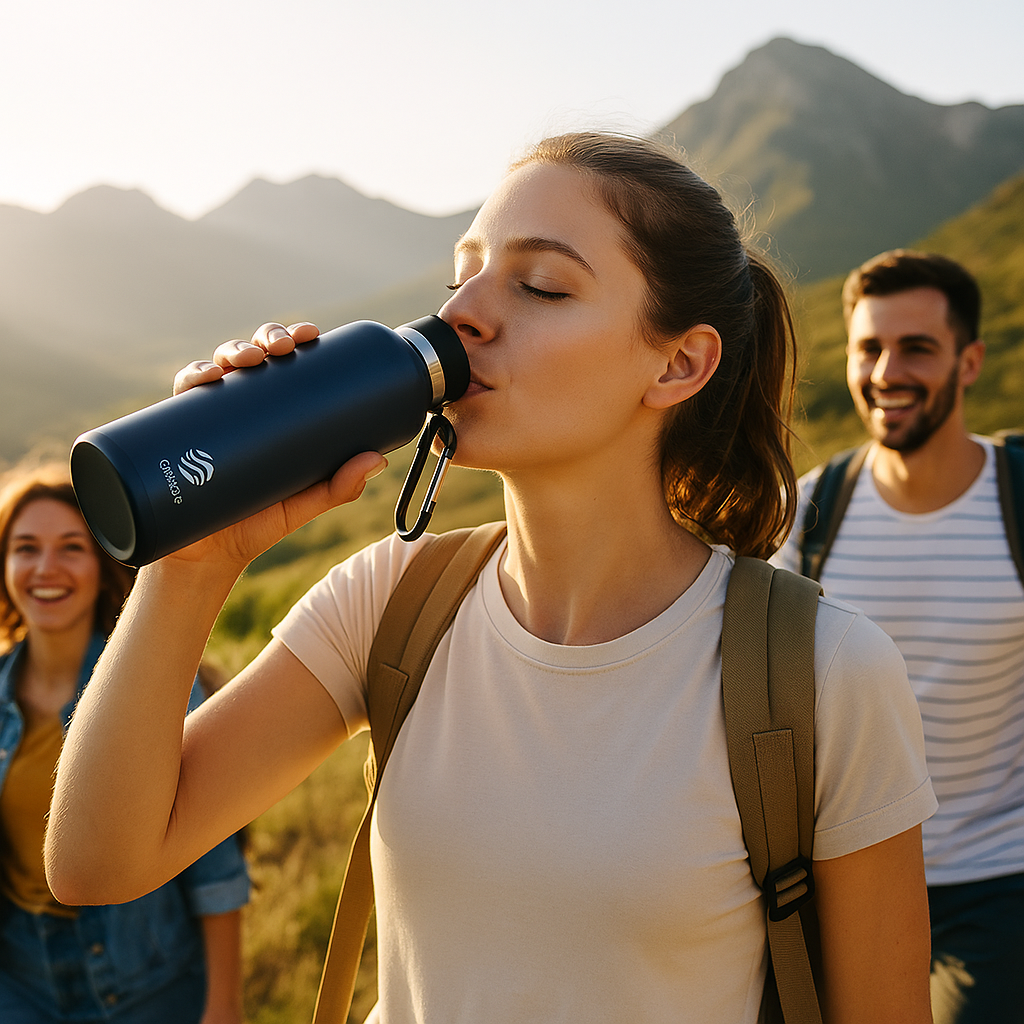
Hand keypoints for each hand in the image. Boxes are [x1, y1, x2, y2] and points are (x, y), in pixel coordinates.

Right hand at [161, 322, 386, 570]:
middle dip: (266, 339)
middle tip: (281, 348)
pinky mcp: (180, 432)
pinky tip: (205, 377)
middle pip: (254, 354)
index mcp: (274, 411)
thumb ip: (340, 486)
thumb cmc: (260, 522)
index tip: (310, 335)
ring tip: (249, 360)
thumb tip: (378, 460)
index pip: (285, 363)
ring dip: (232, 350)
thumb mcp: (307, 501)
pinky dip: (192, 377)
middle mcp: (242, 406)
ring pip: (219, 366)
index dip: (295, 340)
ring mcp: (211, 416)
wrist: (212, 556)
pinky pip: (182, 395)